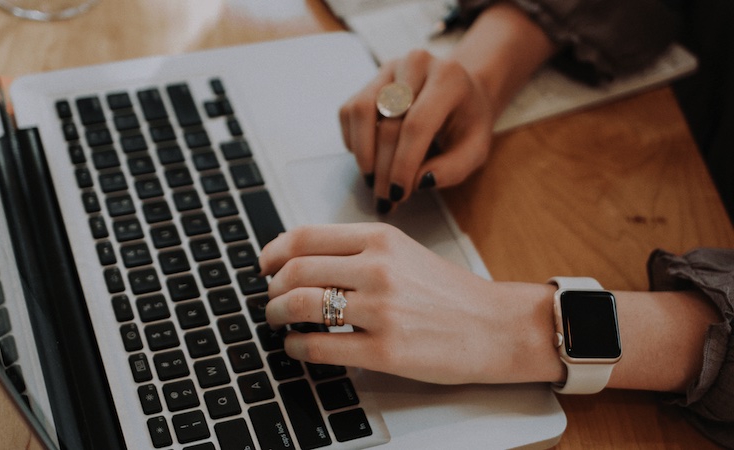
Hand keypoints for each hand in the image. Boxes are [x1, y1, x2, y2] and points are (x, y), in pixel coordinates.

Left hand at [258, 223, 558, 384]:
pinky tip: (295, 347)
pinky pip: (319, 346)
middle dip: (271, 288)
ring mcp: (381, 310)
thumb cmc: (449, 292)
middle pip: (295, 271)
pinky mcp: (385, 351)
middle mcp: (378, 269)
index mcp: (380, 238)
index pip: (305, 236)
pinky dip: (295, 347)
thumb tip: (301, 259)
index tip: (264, 264)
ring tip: (278, 321)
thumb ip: (357, 250)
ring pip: (301, 305)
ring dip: (276, 314)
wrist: (497, 326)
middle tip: (270, 298)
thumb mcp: (404, 252)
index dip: (273, 251)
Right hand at [338, 50, 494, 212]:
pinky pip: (349, 111)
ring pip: (361, 111)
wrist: (461, 90)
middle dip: (384, 168)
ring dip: (363, 153)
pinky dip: (353, 140)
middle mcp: (416, 65)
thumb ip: (453, 169)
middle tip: (385, 198)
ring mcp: (389, 69)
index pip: (417, 124)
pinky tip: (369, 158)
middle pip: (388, 122)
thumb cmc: (468, 122)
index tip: (398, 194)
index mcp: (448, 78)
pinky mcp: (370, 79)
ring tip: (372, 180)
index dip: (403, 163)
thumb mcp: (475, 149)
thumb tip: (419, 182)